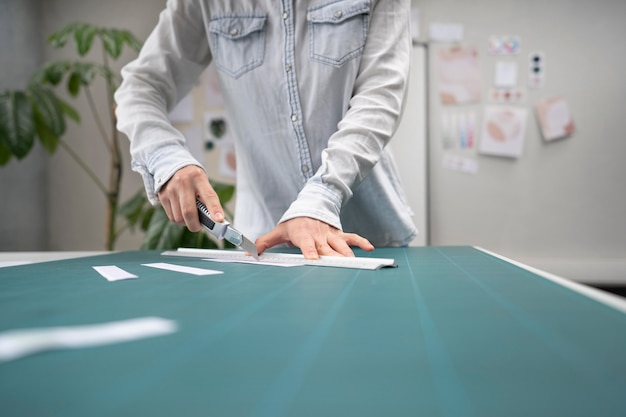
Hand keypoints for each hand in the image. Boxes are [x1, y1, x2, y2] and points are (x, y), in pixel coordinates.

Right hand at [157, 165, 223, 231]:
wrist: (174, 167)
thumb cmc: (193, 179)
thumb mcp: (203, 183)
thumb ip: (208, 200)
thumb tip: (214, 221)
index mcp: (198, 178)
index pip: (209, 196)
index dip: (214, 209)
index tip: (219, 220)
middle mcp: (183, 183)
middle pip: (189, 212)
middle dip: (195, 225)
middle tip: (199, 227)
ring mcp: (171, 190)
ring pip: (179, 218)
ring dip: (186, 223)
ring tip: (190, 217)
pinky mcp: (163, 196)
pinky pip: (172, 217)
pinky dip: (179, 220)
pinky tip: (182, 213)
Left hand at [256, 217, 374, 259]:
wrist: (310, 206)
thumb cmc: (294, 223)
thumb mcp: (279, 231)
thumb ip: (264, 243)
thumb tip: (249, 253)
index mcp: (303, 235)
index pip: (307, 245)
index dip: (311, 252)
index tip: (314, 260)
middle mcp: (318, 236)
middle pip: (327, 249)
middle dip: (332, 258)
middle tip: (338, 268)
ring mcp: (330, 235)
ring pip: (341, 246)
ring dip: (347, 254)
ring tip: (353, 263)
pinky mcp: (339, 235)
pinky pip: (352, 237)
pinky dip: (361, 242)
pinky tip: (369, 248)